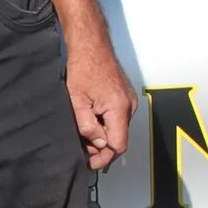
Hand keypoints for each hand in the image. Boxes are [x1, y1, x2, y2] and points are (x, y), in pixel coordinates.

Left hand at [68, 47, 136, 171]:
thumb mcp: (77, 102)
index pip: (117, 145)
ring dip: (103, 135)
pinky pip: (119, 118)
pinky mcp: (126, 97)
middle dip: (101, 147)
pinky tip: (92, 119)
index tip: (89, 162)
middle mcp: (129, 106)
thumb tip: (98, 145)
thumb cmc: (83, 68)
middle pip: (119, 139)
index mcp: (119, 109)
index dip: (103, 157)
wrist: (91, 45)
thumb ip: (87, 127)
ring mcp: (130, 101)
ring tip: (84, 131)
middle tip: (82, 147)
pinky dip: (106, 124)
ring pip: (118, 129)